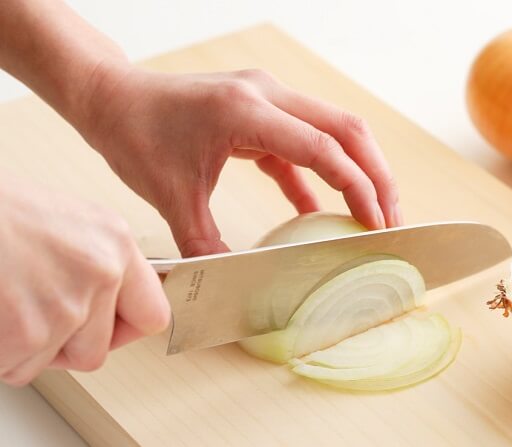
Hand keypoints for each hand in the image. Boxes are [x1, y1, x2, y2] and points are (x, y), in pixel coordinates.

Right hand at [0, 176, 170, 385]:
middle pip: (97, 351)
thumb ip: (98, 263)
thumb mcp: (67, 222)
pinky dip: (0, 352)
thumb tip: (109, 305)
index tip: (107, 330)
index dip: (123, 329)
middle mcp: (101, 273)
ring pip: (50, 362)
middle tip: (32, 316)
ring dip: (23, 348)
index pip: (153, 315)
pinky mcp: (26, 333)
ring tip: (6, 302)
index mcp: (116, 242)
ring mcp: (66, 306)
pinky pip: (14, 367)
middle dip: (63, 346)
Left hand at [77, 66, 400, 256]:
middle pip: (348, 129)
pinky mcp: (263, 113)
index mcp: (246, 111)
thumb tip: (234, 285)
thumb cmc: (135, 134)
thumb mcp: (170, 196)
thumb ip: (205, 244)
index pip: (323, 148)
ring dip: (359, 171)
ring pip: (336, 130)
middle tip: (392, 219)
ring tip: (372, 214)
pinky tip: (320, 212)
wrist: (114, 97)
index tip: (377, 224)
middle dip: (377, 176)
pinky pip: (305, 144)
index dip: (357, 187)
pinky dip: (320, 176)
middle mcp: (267, 95)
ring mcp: (269, 98)